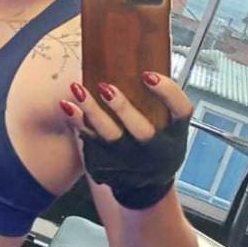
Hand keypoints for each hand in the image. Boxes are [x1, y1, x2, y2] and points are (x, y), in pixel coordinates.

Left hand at [59, 72, 192, 209]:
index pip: (181, 112)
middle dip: (123, 108)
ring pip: (110, 138)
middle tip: (105, 86)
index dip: (168, 92)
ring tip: (78, 89)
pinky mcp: (108, 167)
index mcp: (176, 137)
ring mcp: (130, 163)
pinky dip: (77, 123)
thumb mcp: (169, 130)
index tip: (148, 75)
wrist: (141, 187)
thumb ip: (160, 103)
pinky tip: (66, 105)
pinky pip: (89, 144)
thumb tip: (140, 58)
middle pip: (142, 131)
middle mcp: (156, 153)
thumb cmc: (155, 146)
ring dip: (93, 112)